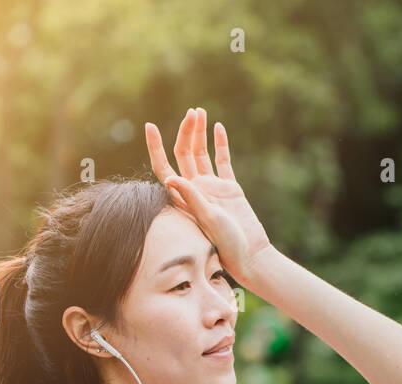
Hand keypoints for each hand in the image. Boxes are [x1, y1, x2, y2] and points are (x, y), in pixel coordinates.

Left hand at [145, 108, 273, 284]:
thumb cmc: (227, 243)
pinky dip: (220, 144)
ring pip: (201, 153)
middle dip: (186, 132)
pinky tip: (217, 127)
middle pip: (184, 154)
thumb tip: (169, 177)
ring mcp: (212, 187)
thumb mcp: (208, 219)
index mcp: (184, 197)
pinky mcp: (230, 187)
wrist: (251, 253)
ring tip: (199, 112)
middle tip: (191, 113)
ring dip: (199, 133)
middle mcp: (195, 189)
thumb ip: (191, 197)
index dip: (155, 147)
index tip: (150, 125)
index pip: (163, 167)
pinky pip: (223, 161)